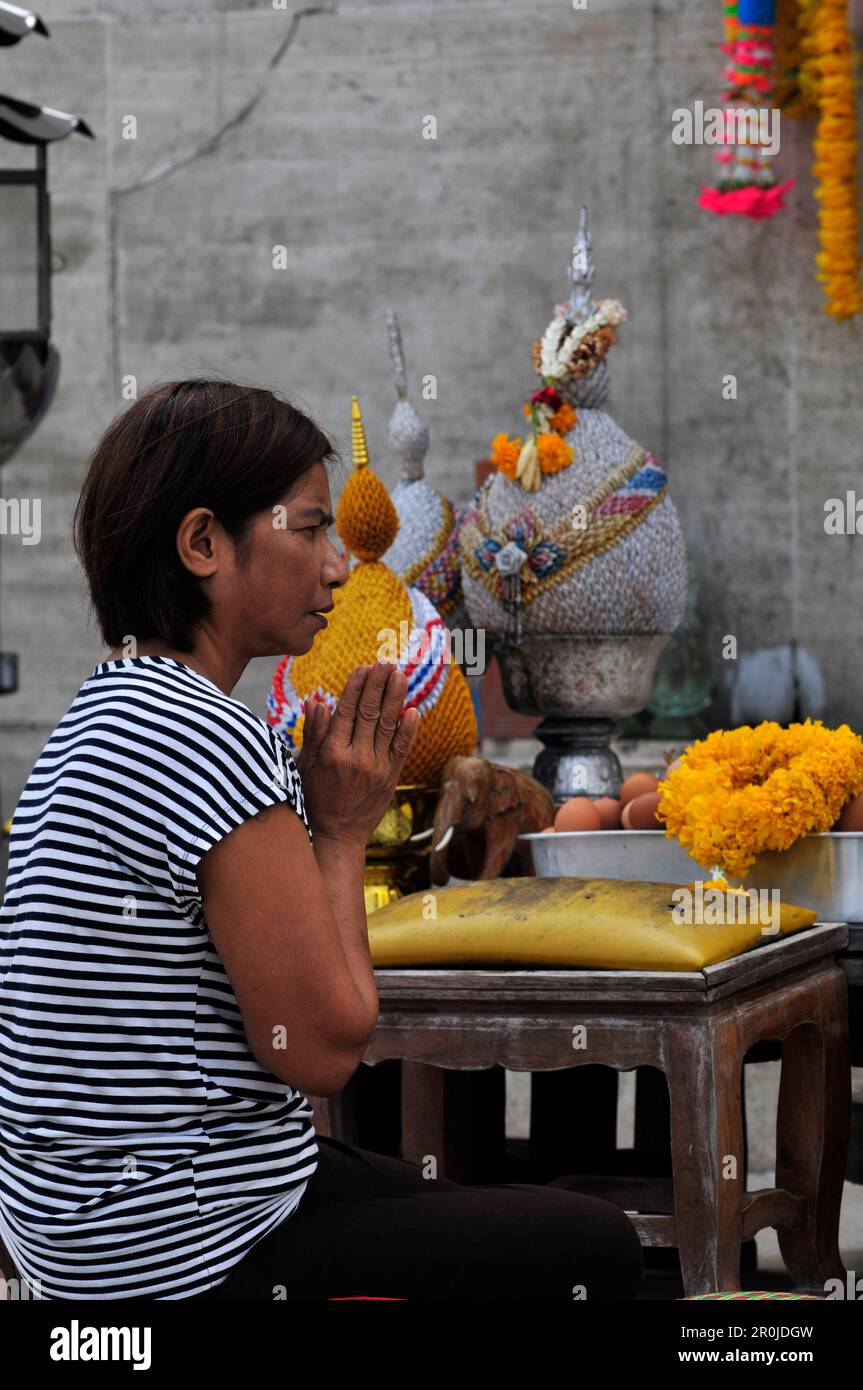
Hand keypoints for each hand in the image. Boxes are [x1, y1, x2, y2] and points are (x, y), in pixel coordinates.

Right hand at [294, 663, 420, 844]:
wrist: (336, 836)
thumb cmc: (314, 799)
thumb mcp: (306, 766)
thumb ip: (314, 733)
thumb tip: (317, 701)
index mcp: (333, 753)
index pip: (347, 710)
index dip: (357, 686)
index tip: (363, 667)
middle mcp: (357, 758)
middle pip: (370, 713)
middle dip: (379, 685)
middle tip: (386, 663)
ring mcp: (377, 768)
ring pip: (389, 726)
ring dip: (395, 698)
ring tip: (400, 675)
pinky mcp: (391, 778)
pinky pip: (402, 749)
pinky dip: (409, 729)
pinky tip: (413, 710)